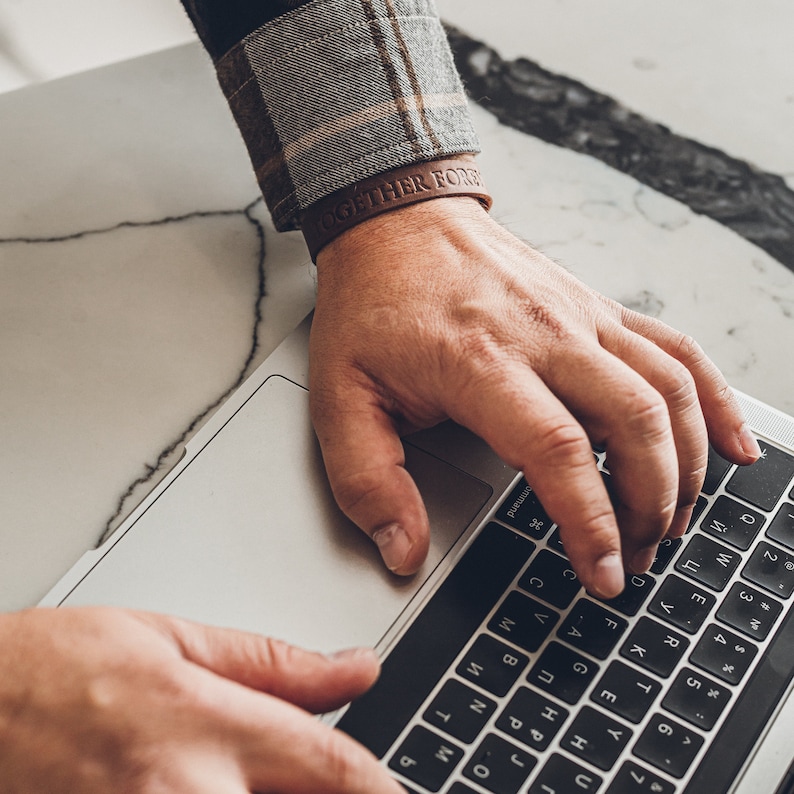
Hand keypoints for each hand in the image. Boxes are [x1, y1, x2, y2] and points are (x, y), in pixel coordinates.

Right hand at [0, 607, 401, 792]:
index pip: (331, 765)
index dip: (380, 784)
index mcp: (205, 724)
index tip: (396, 789)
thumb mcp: (169, 637)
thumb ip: (271, 663)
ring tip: (260, 777)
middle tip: (330, 781)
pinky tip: (212, 785)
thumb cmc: (52, 667)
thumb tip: (355, 668)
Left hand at [310, 196, 759, 597]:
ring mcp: (580, 316)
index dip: (590, 522)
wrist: (397, 220)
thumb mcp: (338, 396)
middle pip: (634, 423)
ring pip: (668, 390)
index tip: (601, 572)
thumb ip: (368, 481)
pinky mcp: (597, 306)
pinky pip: (677, 349)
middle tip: (631, 556)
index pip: (558, 451)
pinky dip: (715, 398)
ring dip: (684, 465)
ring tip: (670, 519)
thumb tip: (404, 551)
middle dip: (648, 505)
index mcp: (480, 362)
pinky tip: (734, 442)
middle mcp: (544, 334)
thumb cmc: (372, 305)